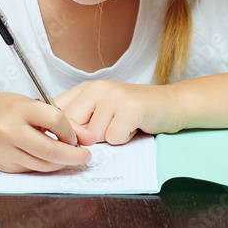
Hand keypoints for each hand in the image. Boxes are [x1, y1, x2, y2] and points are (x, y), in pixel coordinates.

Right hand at [0, 92, 92, 172]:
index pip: (55, 120)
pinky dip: (45, 166)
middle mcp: (9, 131)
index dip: (71, 130)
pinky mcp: (4, 166)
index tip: (76, 136)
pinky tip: (49, 158)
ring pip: (43, 165)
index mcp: (18, 109)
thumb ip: (60, 119)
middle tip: (85, 155)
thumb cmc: (3, 109)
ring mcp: (5, 151)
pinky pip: (32, 169)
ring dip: (61, 163)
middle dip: (73, 156)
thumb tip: (89, 138)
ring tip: (69, 157)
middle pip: (50, 149)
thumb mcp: (30, 104)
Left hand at [55, 80, 187, 144]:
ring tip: (123, 125)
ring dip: (110, 138)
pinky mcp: (129, 109)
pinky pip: (114, 137)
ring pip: (95, 135)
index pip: (57, 109)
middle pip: (74, 126)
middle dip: (88, 136)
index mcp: (86, 88)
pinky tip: (133, 127)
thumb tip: (58, 138)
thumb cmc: (134, 112)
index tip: (71, 137)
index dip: (61, 129)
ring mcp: (113, 97)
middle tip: (108, 128)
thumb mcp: (102, 110)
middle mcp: (97, 88)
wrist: (170, 105)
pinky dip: (124, 139)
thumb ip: (81, 119)